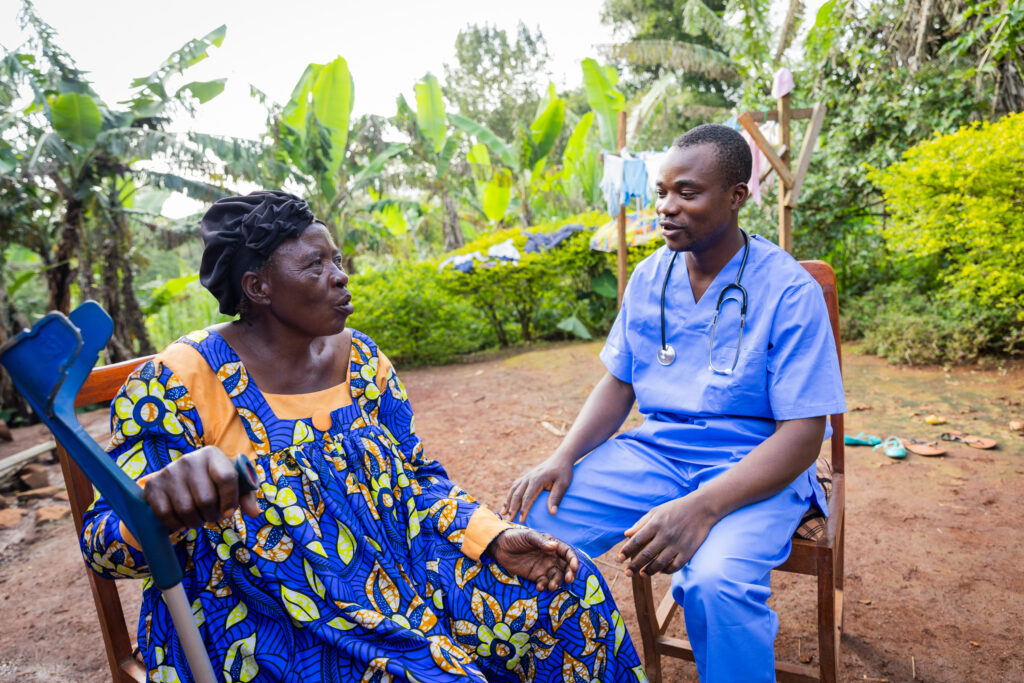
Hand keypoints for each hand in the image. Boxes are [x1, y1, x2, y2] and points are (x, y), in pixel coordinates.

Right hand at [141, 446, 260, 532]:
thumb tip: (255, 513)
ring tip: (199, 518)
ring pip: (186, 510)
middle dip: (212, 515)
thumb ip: (246, 496)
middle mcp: (189, 460)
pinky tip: (181, 521)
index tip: (229, 512)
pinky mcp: (153, 485)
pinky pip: (165, 514)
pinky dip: (176, 524)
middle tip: (212, 516)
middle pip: (206, 499)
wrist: (179, 477)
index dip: (230, 500)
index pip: (226, 478)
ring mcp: (169, 471)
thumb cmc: (213, 480)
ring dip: (195, 522)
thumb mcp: (233, 482)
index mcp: (212, 454)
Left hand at [485, 528, 578, 590]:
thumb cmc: (515, 537)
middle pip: (566, 567)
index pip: (567, 553)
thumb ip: (541, 542)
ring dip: (557, 582)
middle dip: (570, 574)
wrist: (500, 547)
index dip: (573, 560)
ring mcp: (544, 567)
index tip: (574, 567)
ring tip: (551, 586)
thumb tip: (555, 546)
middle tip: (568, 579)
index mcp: (552, 545)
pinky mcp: (536, 576)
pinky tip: (539, 586)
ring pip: (556, 577)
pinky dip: (544, 586)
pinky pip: (544, 583)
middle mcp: (551, 557)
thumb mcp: (528, 536)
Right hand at [502, 456, 573, 523]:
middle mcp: (529, 478)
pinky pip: (515, 486)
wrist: (561, 458)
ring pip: (513, 490)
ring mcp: (526, 476)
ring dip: (508, 502)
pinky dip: (510, 495)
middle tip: (510, 520)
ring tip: (504, 513)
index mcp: (537, 480)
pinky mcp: (526, 476)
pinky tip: (508, 502)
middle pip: (517, 494)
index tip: (521, 521)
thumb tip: (552, 513)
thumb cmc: (563, 472)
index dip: (523, 510)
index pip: (527, 497)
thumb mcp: (563, 484)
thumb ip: (556, 498)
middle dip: (512, 508)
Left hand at [618, 495, 718, 576]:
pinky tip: (660, 571)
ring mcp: (677, 544)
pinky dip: (666, 571)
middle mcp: (665, 535)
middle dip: (634, 566)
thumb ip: (641, 523)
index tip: (619, 559)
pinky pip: (675, 566)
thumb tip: (626, 534)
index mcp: (655, 524)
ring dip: (649, 571)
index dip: (626, 551)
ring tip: (642, 574)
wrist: (702, 508)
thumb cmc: (676, 509)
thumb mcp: (656, 511)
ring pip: (659, 563)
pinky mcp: (688, 551)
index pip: (636, 540)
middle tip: (627, 573)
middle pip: (646, 554)